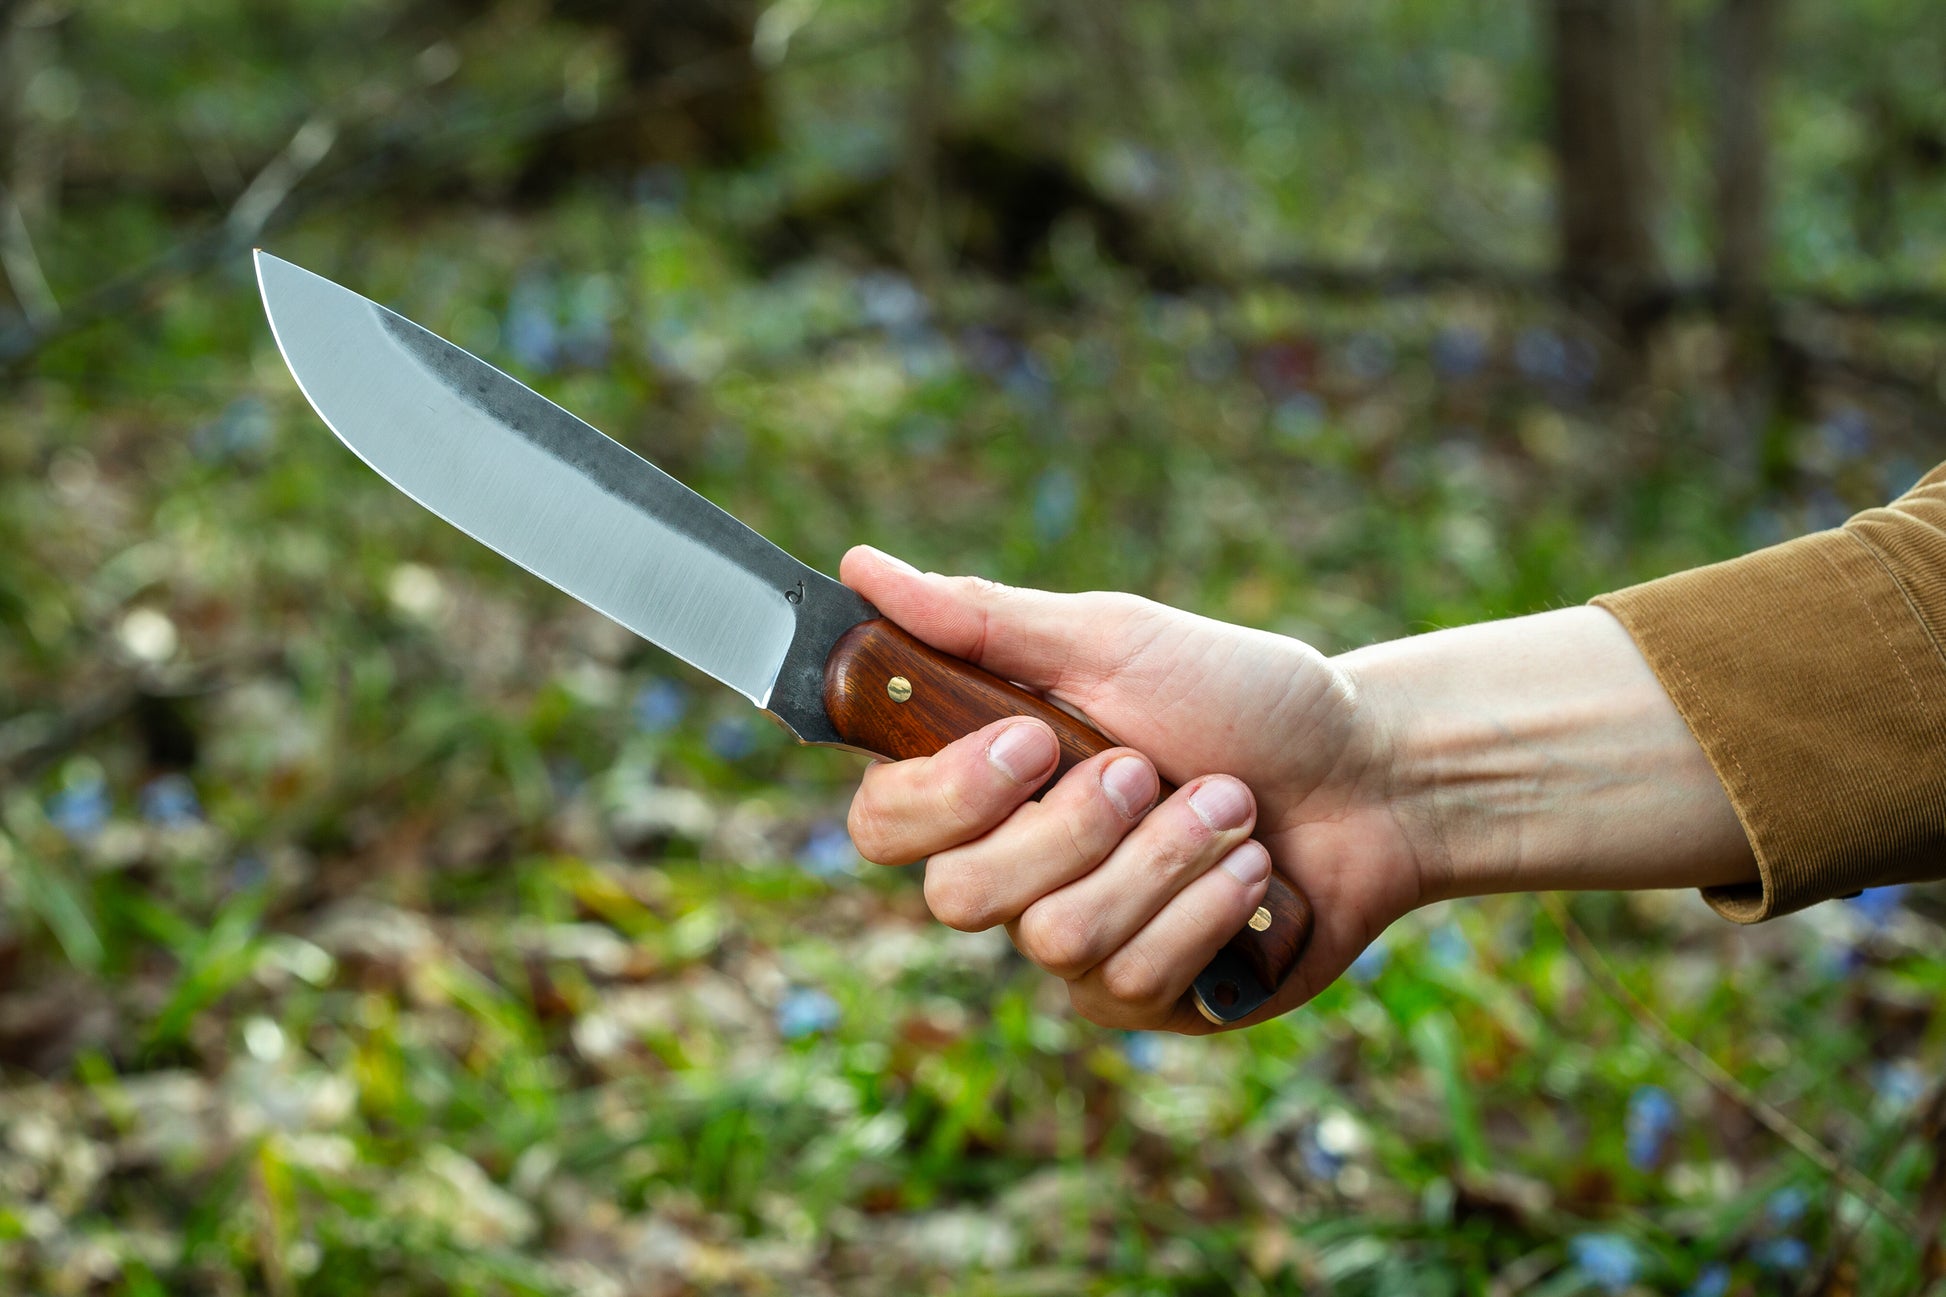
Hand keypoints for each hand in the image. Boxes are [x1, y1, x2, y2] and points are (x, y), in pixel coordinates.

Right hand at [838, 547, 1426, 1033]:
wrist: (1370, 776)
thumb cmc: (1242, 696)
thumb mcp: (1115, 640)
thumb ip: (986, 621)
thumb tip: (859, 565)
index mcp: (991, 782)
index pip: (882, 824)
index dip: (940, 798)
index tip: (1030, 740)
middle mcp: (1017, 871)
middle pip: (959, 894)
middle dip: (1073, 827)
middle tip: (1147, 767)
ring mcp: (1077, 943)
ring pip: (1056, 937)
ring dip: (1164, 858)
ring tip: (1231, 806)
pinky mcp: (1145, 997)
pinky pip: (1133, 976)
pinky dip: (1207, 908)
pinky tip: (1256, 872)